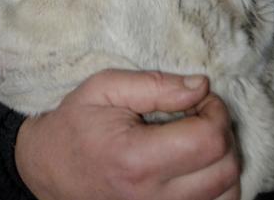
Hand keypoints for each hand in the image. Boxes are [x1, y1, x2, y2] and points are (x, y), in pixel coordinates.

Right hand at [16, 69, 240, 199]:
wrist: (46, 168)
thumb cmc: (75, 125)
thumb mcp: (104, 89)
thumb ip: (155, 85)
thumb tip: (201, 86)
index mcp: (136, 158)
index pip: (209, 140)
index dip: (216, 111)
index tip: (199, 100)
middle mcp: (150, 197)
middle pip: (225, 170)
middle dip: (223, 134)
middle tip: (200, 116)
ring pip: (227, 194)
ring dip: (224, 162)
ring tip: (199, 141)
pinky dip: (216, 186)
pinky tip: (197, 165)